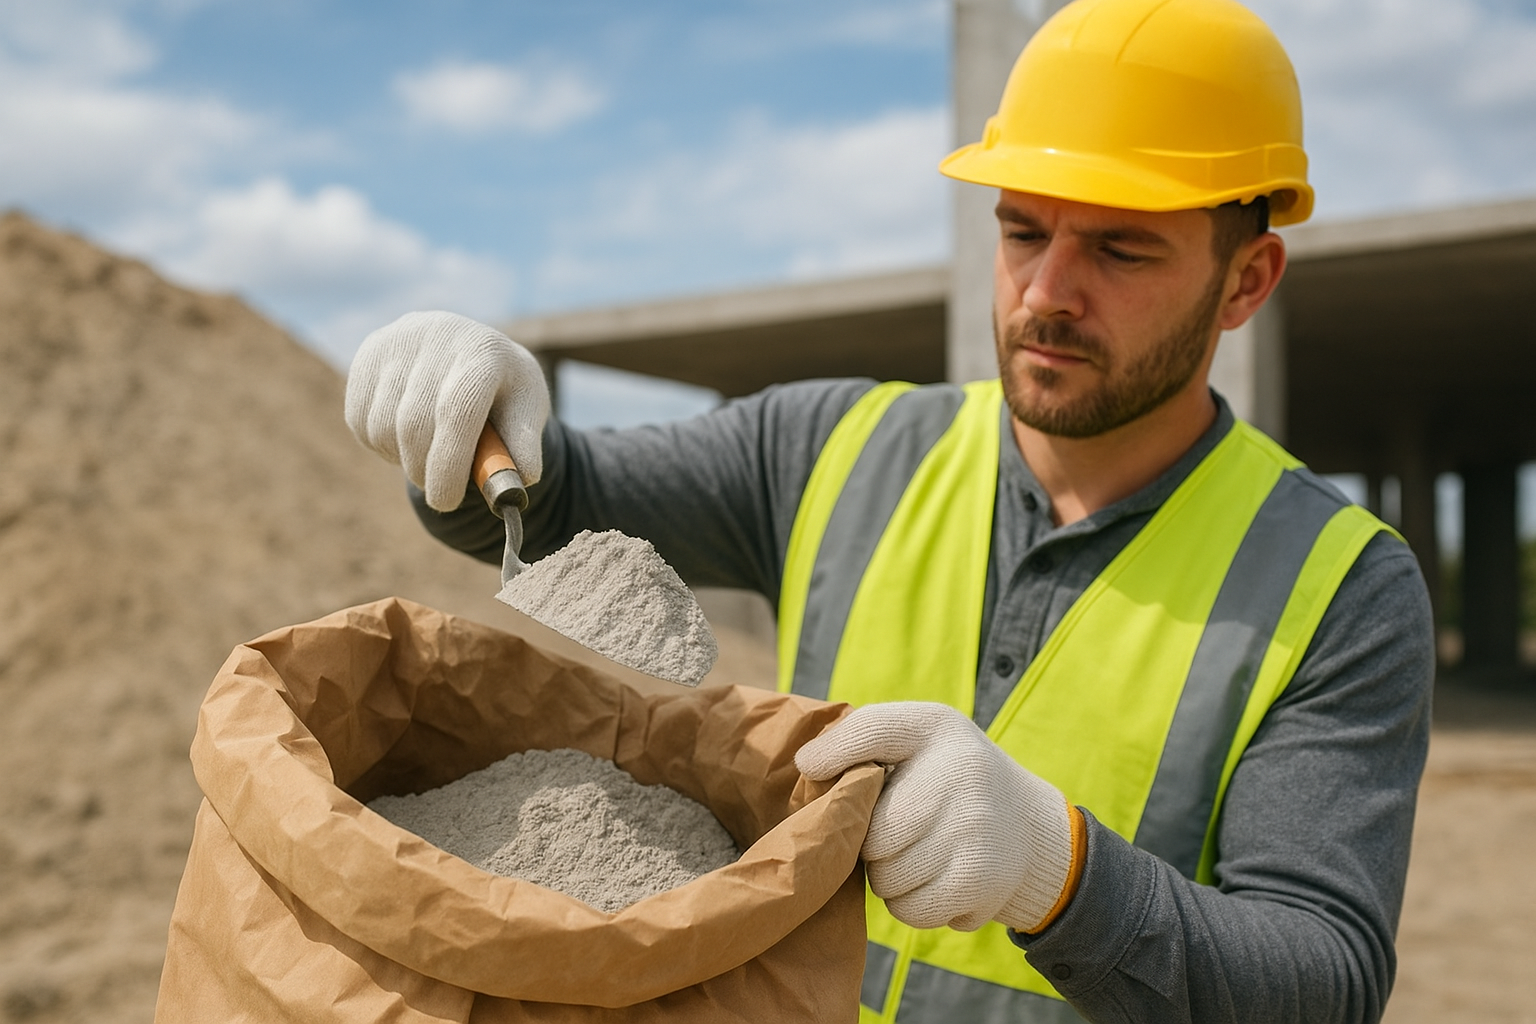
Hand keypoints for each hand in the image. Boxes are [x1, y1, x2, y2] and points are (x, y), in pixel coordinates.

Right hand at [345, 311, 550, 510]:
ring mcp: (397, 338)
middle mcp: (438, 333)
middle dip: (423, 470)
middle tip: (440, 493)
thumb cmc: (504, 392)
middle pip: (414, 422)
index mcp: (484, 349)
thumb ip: (524, 444)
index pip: (457, 409)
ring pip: (382, 425)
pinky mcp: (368, 350)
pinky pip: (359, 418)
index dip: (448, 462)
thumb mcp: (527, 412)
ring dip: (402, 458)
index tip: (445, 501)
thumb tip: (520, 476)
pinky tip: (406, 436)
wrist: (472, 351)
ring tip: (429, 454)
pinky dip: (380, 443)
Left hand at [796, 701, 1080, 932]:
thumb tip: (807, 765)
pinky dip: (912, 904)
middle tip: (898, 830)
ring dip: (890, 876)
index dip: (833, 754)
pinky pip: (908, 910)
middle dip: (872, 841)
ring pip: (884, 877)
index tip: (811, 769)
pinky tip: (936, 879)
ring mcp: (974, 829)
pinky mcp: (980, 881)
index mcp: (935, 727)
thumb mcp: (912, 738)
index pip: (871, 730)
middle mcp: (961, 772)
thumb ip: (858, 738)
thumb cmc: (947, 778)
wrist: (1027, 827)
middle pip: (869, 832)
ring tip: (920, 853)